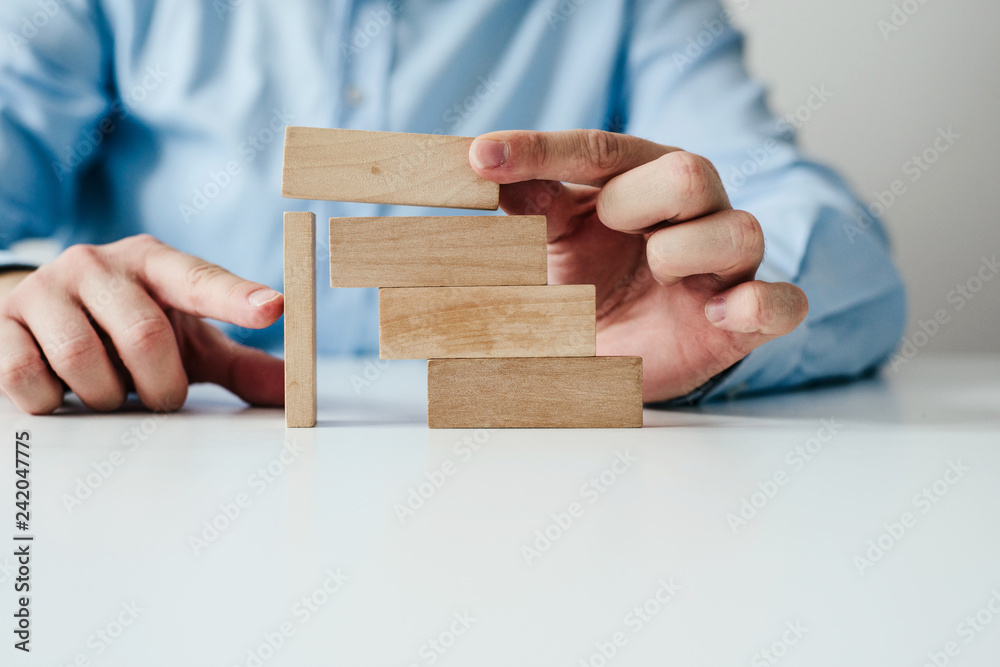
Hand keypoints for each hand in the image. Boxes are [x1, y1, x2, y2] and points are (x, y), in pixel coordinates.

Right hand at [0, 234, 283, 413]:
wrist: (37, 316)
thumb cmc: (127, 329)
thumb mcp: (187, 343)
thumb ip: (239, 365)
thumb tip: (294, 390)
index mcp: (155, 264)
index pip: (201, 280)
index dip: (238, 297)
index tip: (274, 308)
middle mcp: (98, 264)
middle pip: (145, 335)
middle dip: (161, 385)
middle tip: (161, 396)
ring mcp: (45, 289)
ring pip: (84, 359)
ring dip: (108, 396)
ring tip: (109, 389)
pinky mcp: (1, 322)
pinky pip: (27, 376)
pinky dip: (53, 400)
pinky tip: (61, 390)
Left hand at [470, 130, 807, 401]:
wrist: (619, 359)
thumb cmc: (584, 290)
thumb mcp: (550, 249)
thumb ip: (532, 211)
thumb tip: (490, 174)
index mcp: (635, 182)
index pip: (596, 151)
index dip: (540, 152)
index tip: (480, 158)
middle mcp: (689, 212)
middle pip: (689, 172)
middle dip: (636, 199)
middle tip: (605, 223)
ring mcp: (724, 264)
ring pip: (739, 231)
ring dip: (683, 253)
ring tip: (654, 274)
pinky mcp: (746, 317)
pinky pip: (781, 302)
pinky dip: (756, 305)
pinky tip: (716, 313)